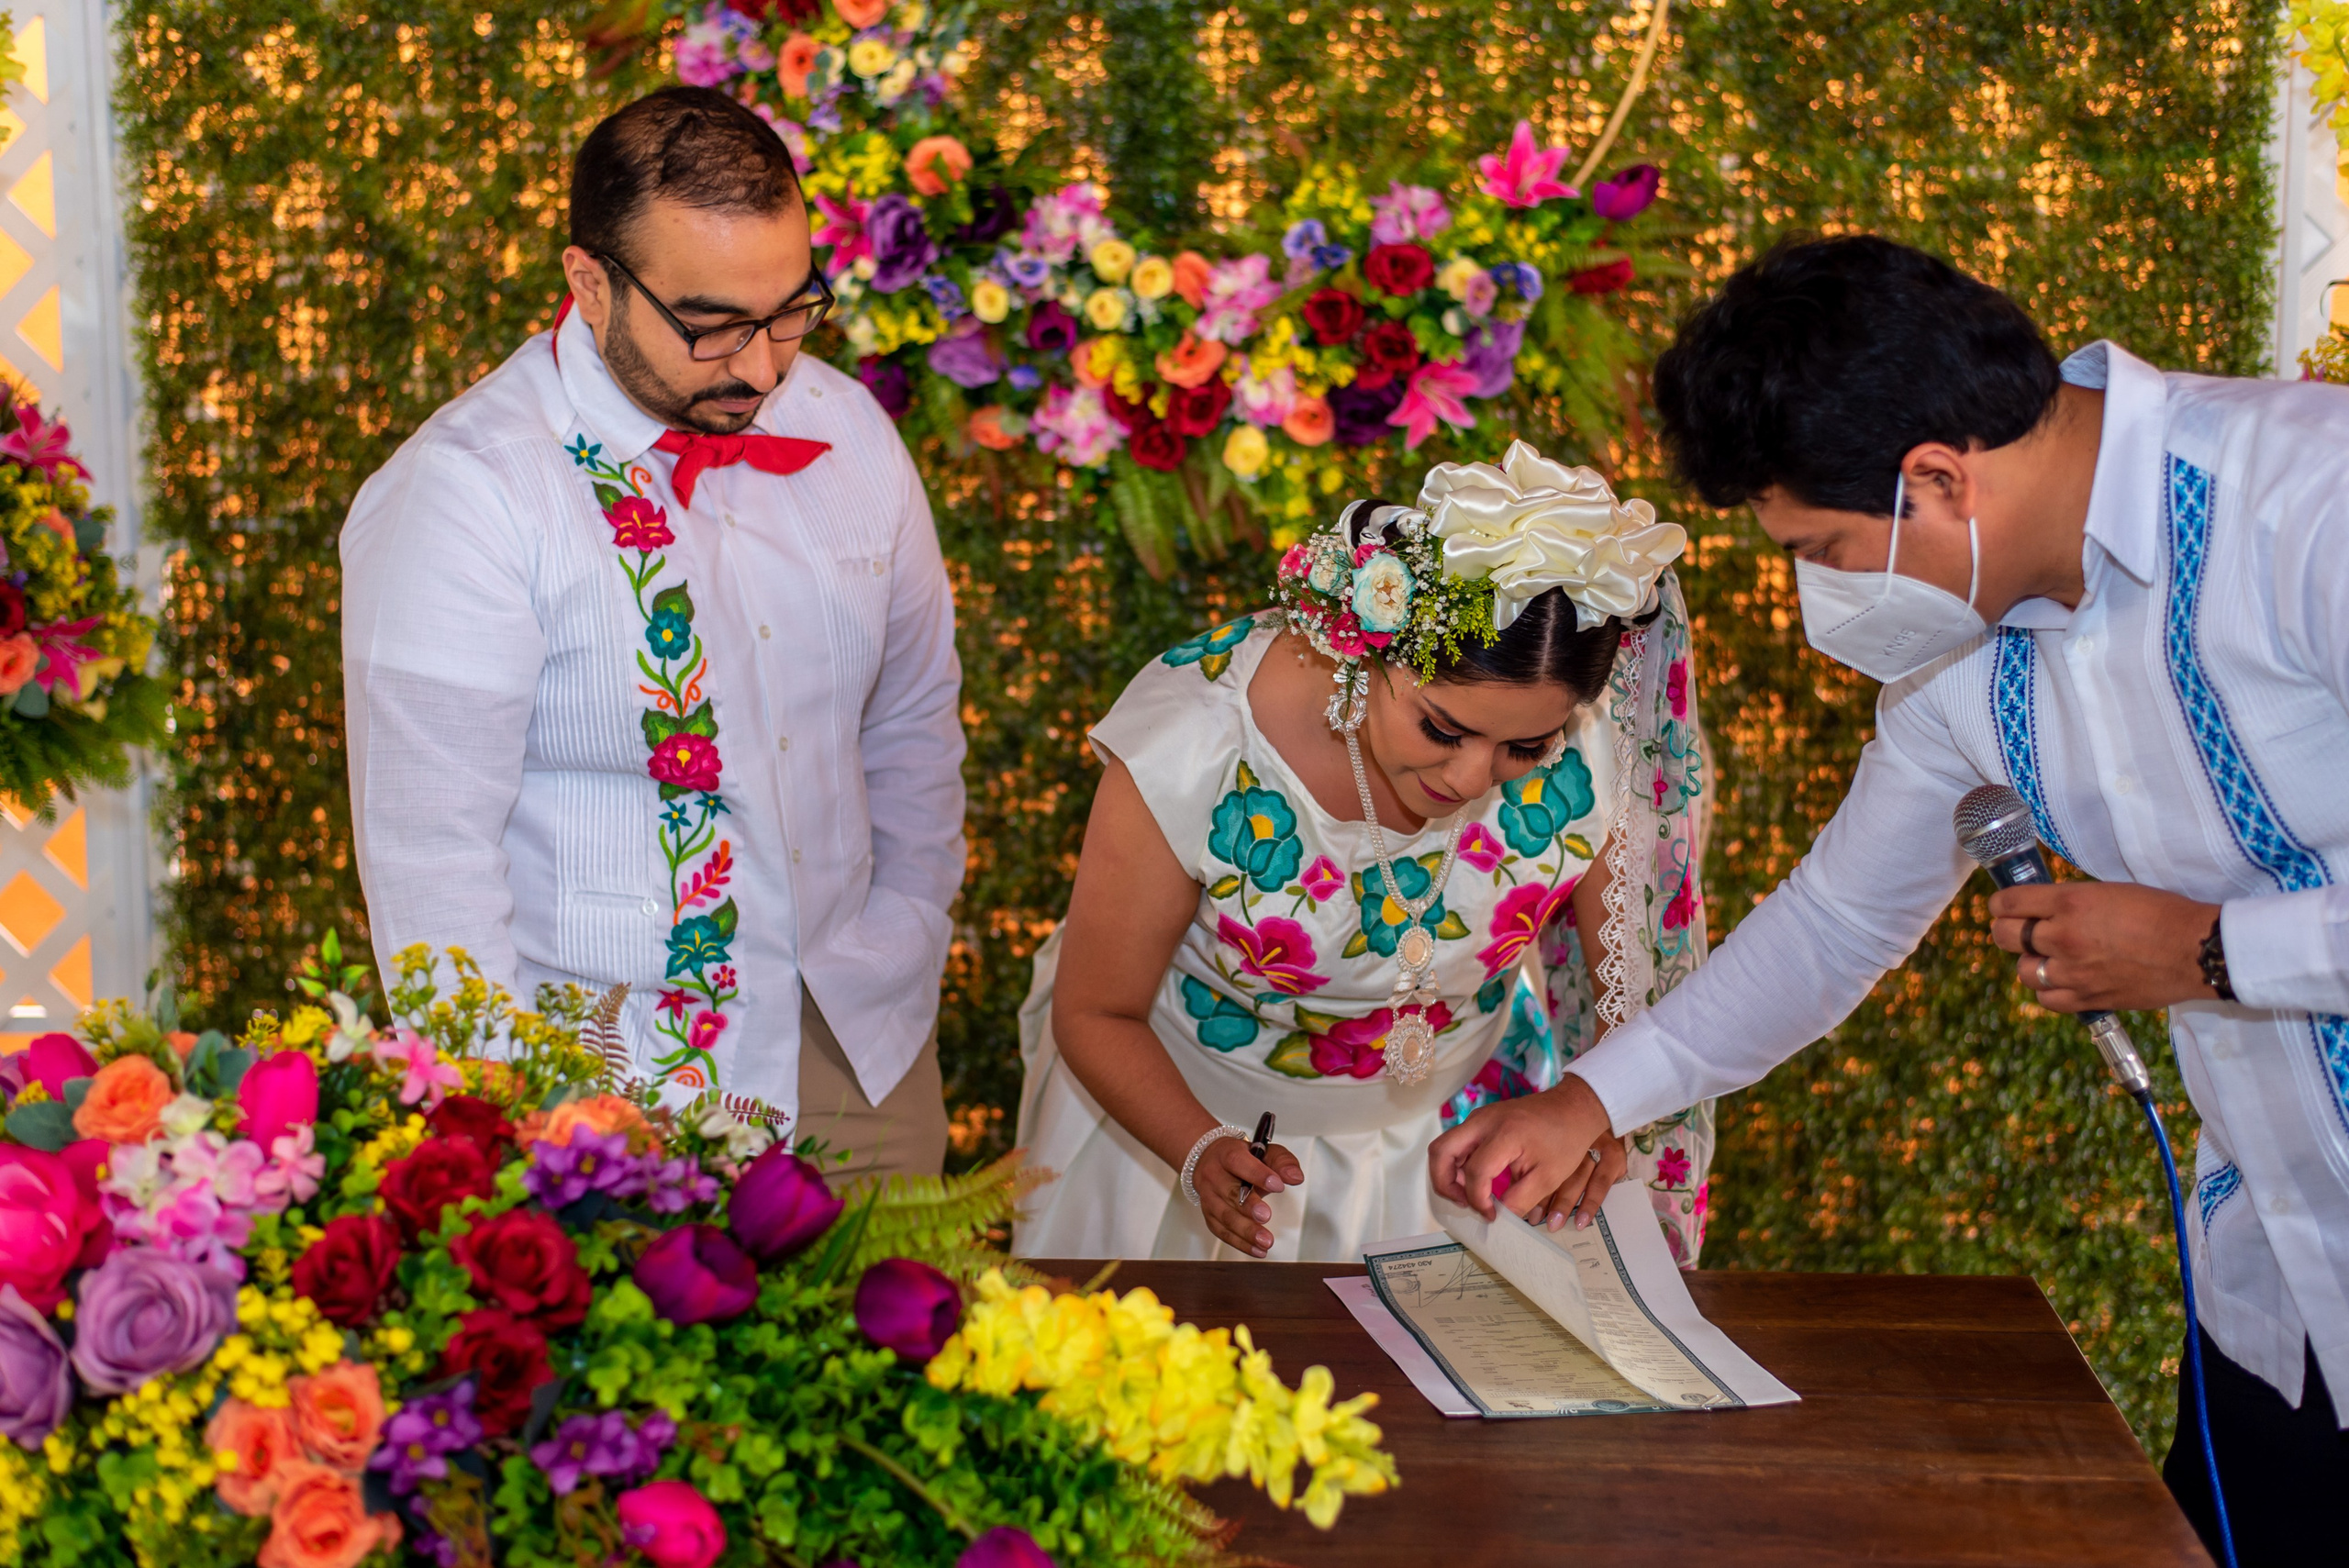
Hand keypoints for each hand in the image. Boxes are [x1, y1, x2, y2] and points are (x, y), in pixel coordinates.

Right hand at [1193, 1137, 1303, 1258]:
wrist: (1210, 1162)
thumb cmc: (1242, 1158)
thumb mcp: (1264, 1152)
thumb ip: (1282, 1162)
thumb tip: (1295, 1177)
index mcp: (1226, 1154)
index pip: (1238, 1162)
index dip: (1257, 1174)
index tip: (1277, 1185)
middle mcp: (1213, 1176)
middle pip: (1228, 1193)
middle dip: (1248, 1207)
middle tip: (1266, 1216)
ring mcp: (1208, 1198)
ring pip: (1224, 1216)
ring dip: (1246, 1231)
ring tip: (1266, 1241)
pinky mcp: (1209, 1216)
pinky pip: (1223, 1232)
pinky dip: (1241, 1243)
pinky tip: (1258, 1250)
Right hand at [1428, 1075, 1618, 1229]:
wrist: (1574, 1108)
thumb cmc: (1565, 1141)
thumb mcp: (1548, 1178)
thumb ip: (1519, 1200)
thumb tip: (1496, 1218)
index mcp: (1504, 1134)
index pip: (1475, 1172)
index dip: (1478, 1200)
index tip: (1491, 1215)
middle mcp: (1483, 1121)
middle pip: (1440, 1151)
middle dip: (1443, 1183)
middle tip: (1462, 1203)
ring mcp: (1479, 1117)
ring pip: (1444, 1146)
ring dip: (1449, 1173)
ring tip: (1469, 1195)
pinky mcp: (1481, 1119)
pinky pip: (1457, 1142)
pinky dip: (1458, 1164)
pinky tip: (1476, 1181)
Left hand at [1988, 882, 2219, 1011]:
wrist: (2195, 950)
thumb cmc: (2160, 912)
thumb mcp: (2109, 891)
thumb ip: (2071, 901)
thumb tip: (2043, 908)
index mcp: (2070, 902)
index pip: (2008, 903)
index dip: (2000, 905)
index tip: (2003, 908)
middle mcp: (2064, 936)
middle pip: (2005, 937)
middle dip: (2008, 931)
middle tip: (2020, 931)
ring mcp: (2074, 971)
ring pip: (2024, 971)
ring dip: (2032, 963)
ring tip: (2049, 958)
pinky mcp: (2088, 999)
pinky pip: (2047, 999)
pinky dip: (2049, 991)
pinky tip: (2062, 981)